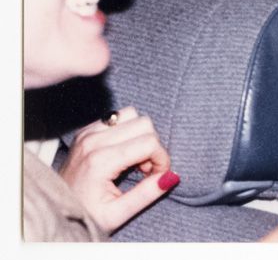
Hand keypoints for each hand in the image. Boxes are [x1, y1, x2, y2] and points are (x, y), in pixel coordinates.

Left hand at [58, 107, 178, 233]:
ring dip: (140, 134)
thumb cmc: (85, 215)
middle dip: (153, 145)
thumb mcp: (117, 214)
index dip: (162, 159)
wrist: (55, 212)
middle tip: (146, 169)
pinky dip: (127, 131)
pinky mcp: (85, 131)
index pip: (149, 142)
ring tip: (134, 158)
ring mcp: (87, 133)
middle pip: (144, 123)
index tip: (157, 176)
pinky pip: (116, 117)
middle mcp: (93, 141)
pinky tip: (122, 152)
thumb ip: (146, 194)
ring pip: (131, 114)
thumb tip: (171, 177)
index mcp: (100, 161)